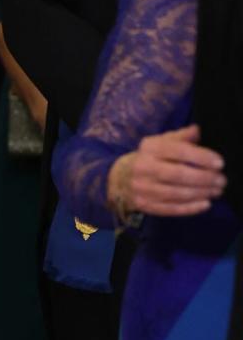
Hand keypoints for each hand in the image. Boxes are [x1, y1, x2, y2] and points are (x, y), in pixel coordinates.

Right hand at [107, 125, 225, 217]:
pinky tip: (205, 204)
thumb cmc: (147, 158)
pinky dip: (190, 208)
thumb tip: (197, 130)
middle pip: (178, 174)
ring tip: (216, 191)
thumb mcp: (159, 143)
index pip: (178, 151)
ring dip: (200, 193)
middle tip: (221, 180)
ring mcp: (143, 189)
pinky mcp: (144, 205)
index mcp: (150, 148)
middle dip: (204, 178)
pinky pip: (170, 209)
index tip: (219, 163)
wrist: (117, 179)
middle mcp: (144, 168)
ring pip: (176, 193)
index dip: (201, 157)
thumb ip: (180, 137)